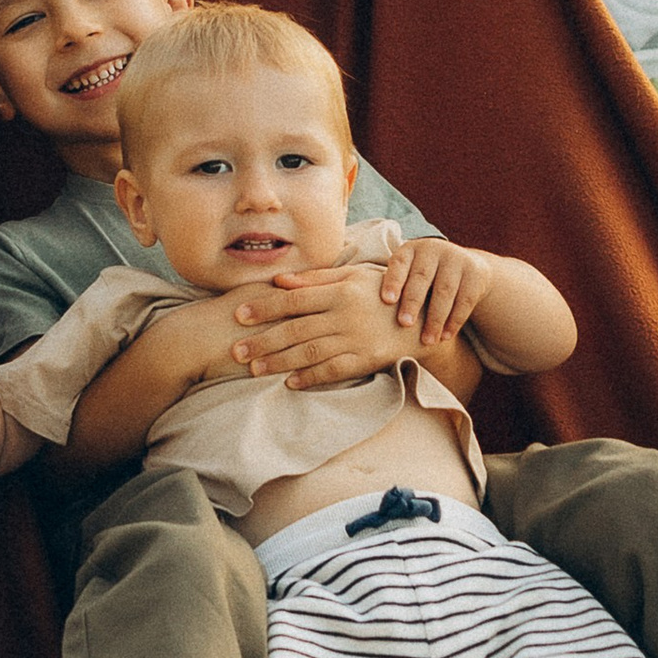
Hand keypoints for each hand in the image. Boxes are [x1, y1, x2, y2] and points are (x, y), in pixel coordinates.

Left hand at [231, 262, 412, 391]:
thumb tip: (280, 281)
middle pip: (296, 329)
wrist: (422, 318)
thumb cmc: (382, 291)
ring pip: (310, 353)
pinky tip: (291, 382)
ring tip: (255, 369)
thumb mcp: (354, 275)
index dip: (265, 307)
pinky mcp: (366, 360)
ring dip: (280, 362)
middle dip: (263, 341)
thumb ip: (316, 278)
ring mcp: (356, 340)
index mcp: (340, 291)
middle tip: (235, 351)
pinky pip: (334, 371)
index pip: (294, 300)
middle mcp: (345, 315)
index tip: (238, 315)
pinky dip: (311, 377)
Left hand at [378, 236, 494, 347]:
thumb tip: (359, 308)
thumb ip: (389, 285)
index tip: (386, 300)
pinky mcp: (475, 274)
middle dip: (412, 302)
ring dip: (435, 318)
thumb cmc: (422, 277)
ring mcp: (457, 260)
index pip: (400, 263)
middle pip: (422, 277)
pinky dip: (455, 321)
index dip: (393, 280)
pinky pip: (464, 300)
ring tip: (427, 340)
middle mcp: (434, 250)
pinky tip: (445, 337)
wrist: (466, 267)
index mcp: (411, 249)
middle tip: (404, 324)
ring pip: (445, 291)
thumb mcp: (408, 272)